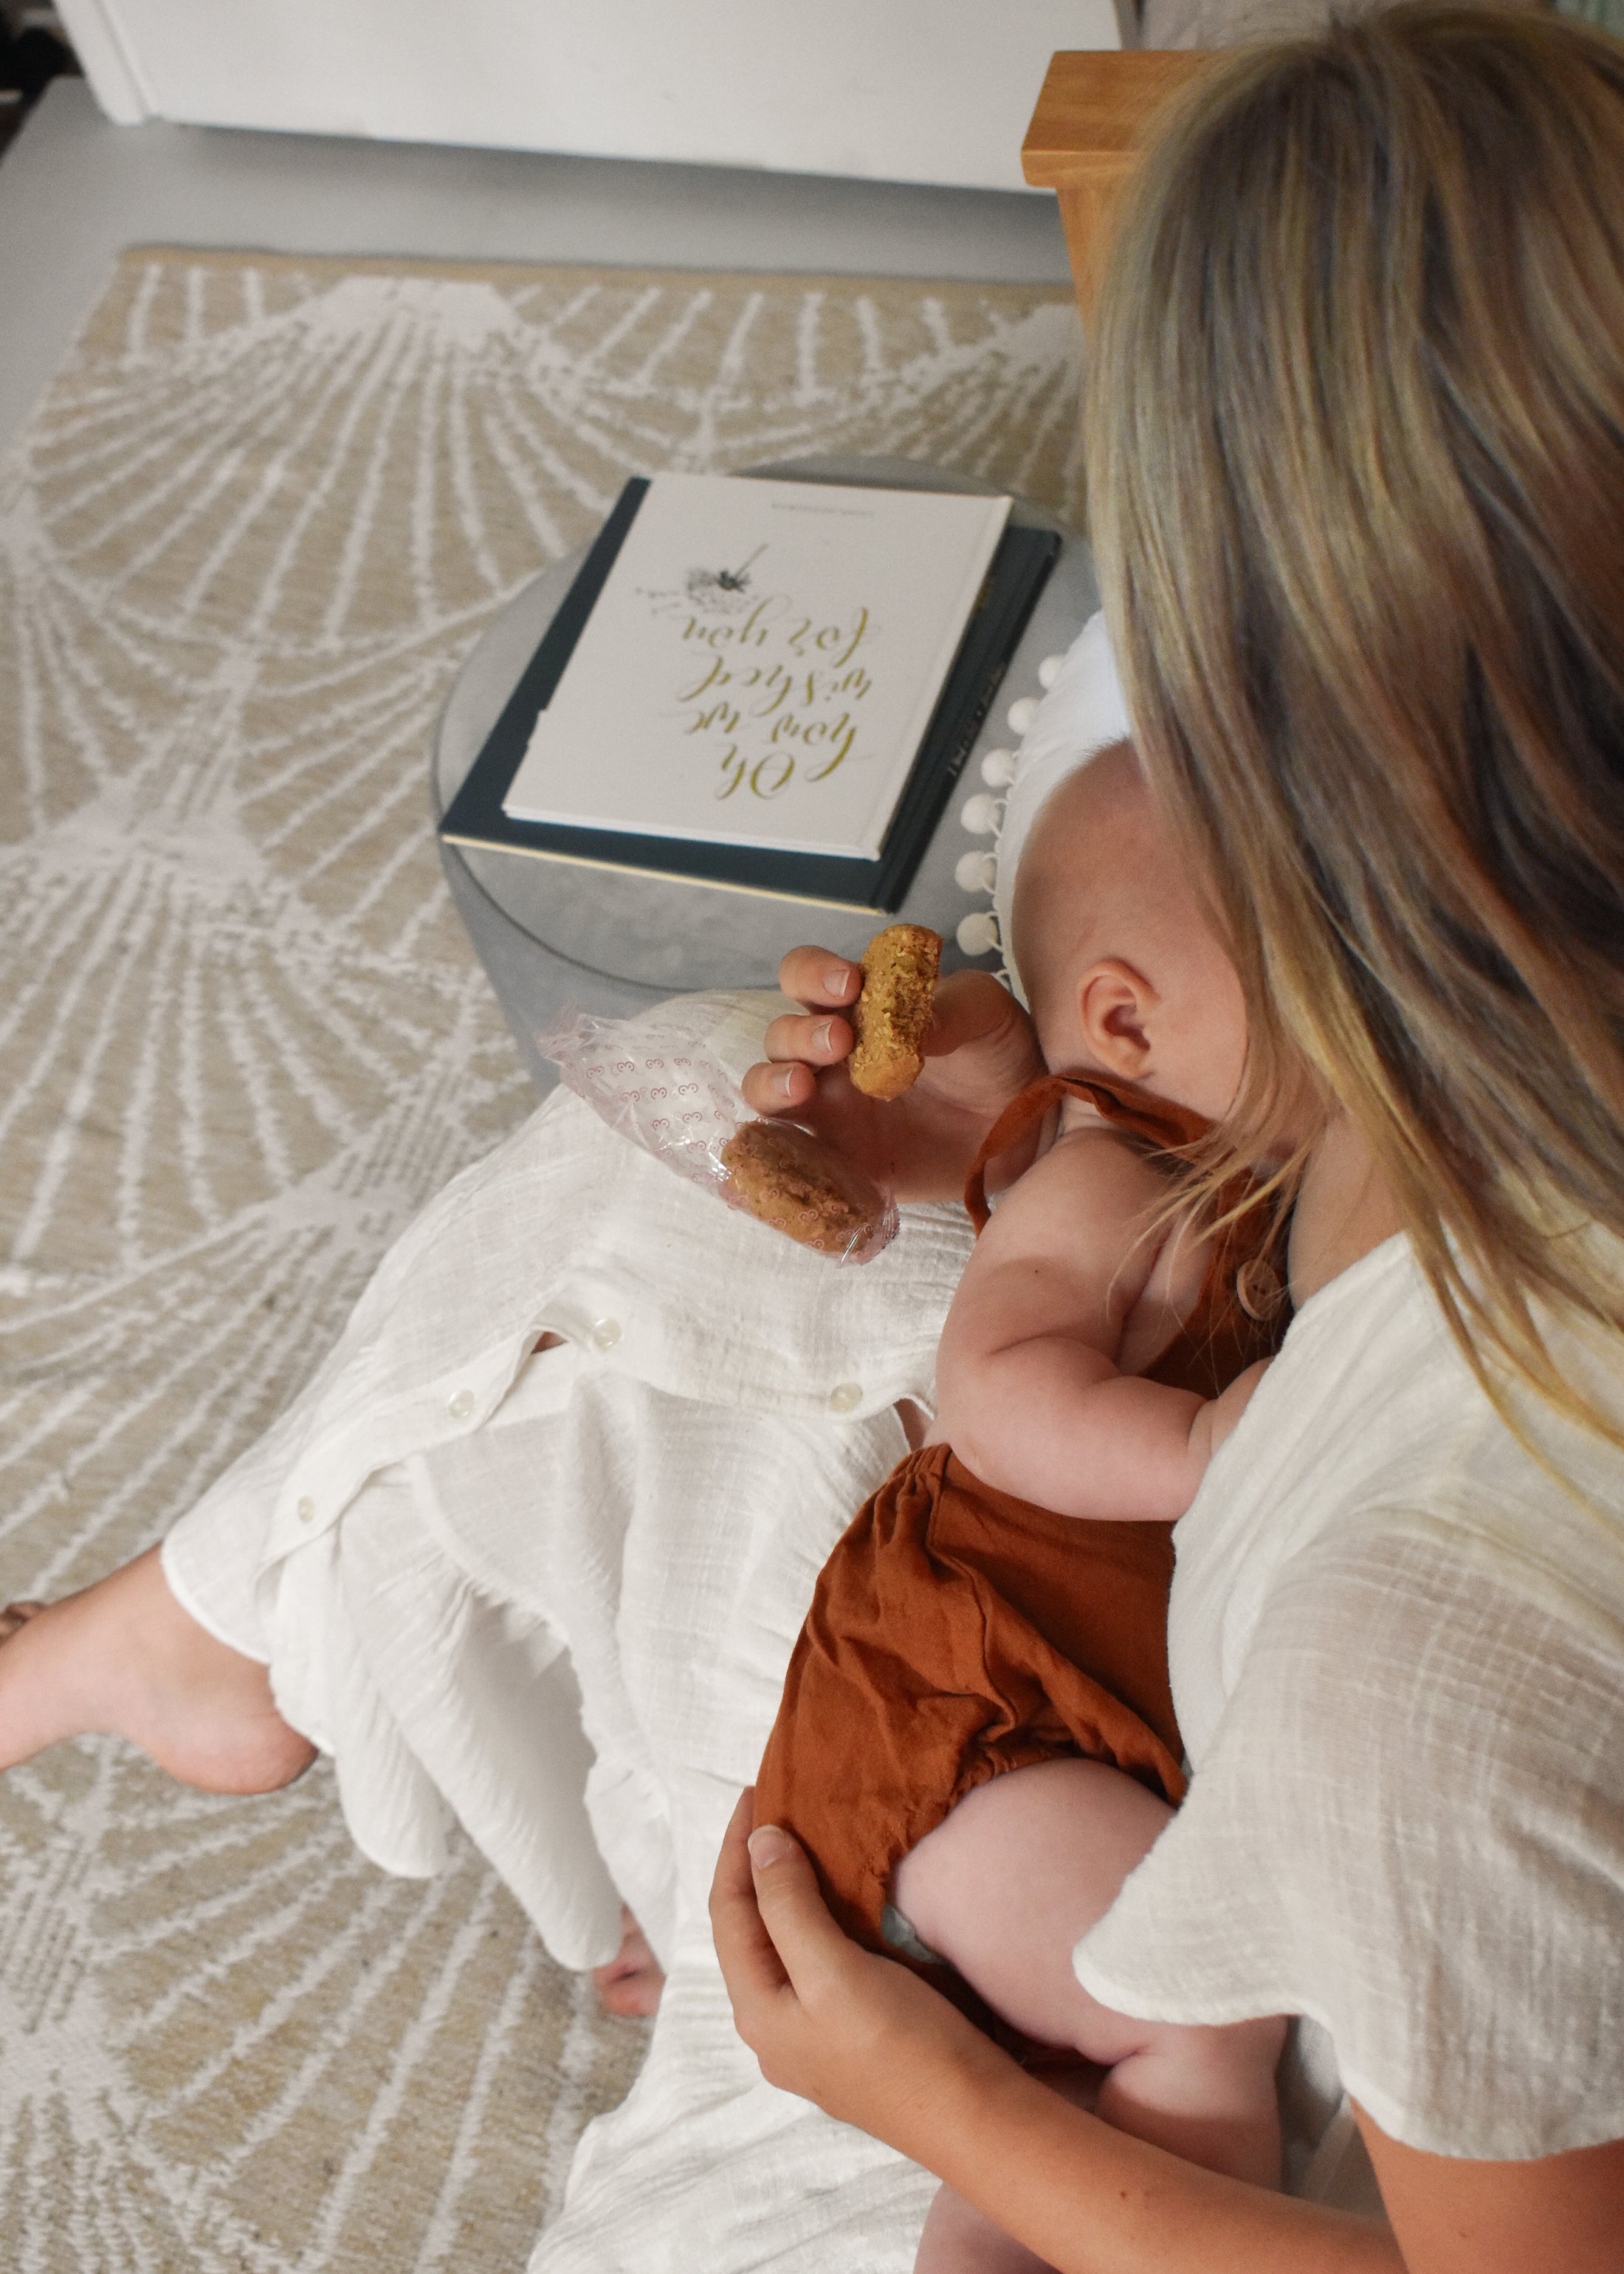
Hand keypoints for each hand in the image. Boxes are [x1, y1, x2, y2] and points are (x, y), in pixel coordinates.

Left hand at [709, 1791, 1009, 2158]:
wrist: (972, 2117)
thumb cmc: (902, 2044)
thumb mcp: (835, 1970)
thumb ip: (789, 1906)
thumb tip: (759, 1843)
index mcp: (758, 2011)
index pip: (728, 1912)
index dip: (734, 1849)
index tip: (755, 1792)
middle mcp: (773, 2028)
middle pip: (747, 1931)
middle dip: (753, 1869)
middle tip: (774, 1810)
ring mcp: (808, 2039)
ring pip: (778, 1948)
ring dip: (782, 1894)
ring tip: (799, 1845)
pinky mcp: (846, 2039)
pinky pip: (809, 1965)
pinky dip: (809, 1921)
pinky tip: (832, 1906)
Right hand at [740, 948, 1043, 1202]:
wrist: (1026, 1124)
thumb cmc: (998, 1052)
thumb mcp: (987, 1013)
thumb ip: (952, 1008)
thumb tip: (913, 1025)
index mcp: (857, 1007)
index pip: (806, 978)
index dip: (812, 975)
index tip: (848, 984)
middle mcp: (831, 1057)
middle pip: (781, 1037)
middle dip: (800, 1035)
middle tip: (841, 1042)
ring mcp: (831, 1111)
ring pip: (768, 1091)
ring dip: (772, 1084)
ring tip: (801, 1086)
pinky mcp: (842, 1163)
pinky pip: (790, 1162)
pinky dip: (767, 1161)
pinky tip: (768, 1163)